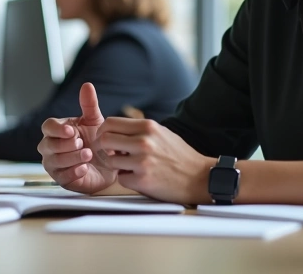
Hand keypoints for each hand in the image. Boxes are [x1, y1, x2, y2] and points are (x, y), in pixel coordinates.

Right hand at [38, 82, 117, 194]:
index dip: (57, 129)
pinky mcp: (62, 180)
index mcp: (56, 131)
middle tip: (82, 143)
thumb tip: (87, 85)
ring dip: (71, 158)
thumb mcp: (95, 121)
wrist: (110, 165)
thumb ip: (89, 105)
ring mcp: (54, 165)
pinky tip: (85, 168)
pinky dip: (73, 172)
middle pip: (48, 145)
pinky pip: (62, 177)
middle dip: (65, 145)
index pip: (48, 127)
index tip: (71, 131)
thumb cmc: (98, 141)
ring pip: (54, 161)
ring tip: (89, 155)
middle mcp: (50, 147)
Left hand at [97, 117, 212, 203]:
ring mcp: (143, 162)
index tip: (104, 138)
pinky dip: (127, 179)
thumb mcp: (161, 133)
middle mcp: (144, 142)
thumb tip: (116, 128)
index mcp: (148, 127)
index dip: (103, 131)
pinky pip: (121, 179)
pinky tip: (139, 178)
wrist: (200, 178)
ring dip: (116, 165)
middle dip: (102, 148)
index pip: (111, 122)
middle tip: (108, 153)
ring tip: (128, 167)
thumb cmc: (180, 156)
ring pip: (110, 161)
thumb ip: (139, 129)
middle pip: (105, 139)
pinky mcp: (143, 181)